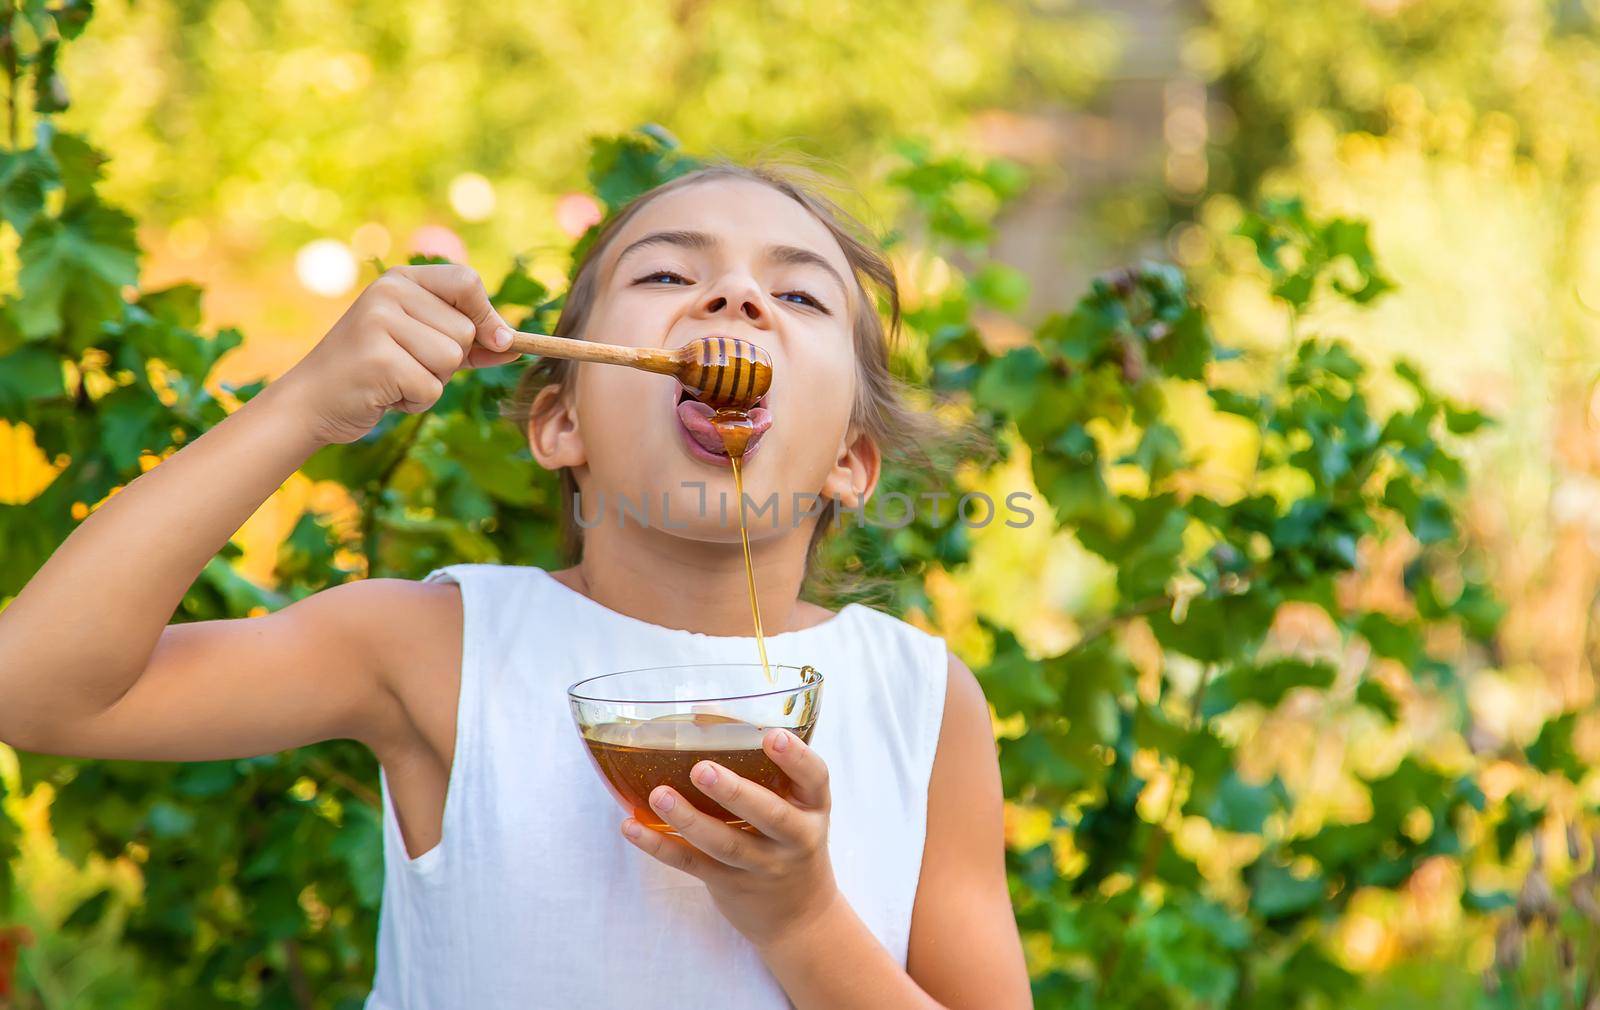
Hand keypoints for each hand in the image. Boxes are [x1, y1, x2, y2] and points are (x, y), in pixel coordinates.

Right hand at [276, 264, 523, 444]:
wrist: (312, 401)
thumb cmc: (374, 372)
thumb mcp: (422, 346)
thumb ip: (469, 342)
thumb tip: (516, 345)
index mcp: (400, 280)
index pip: (468, 281)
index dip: (488, 315)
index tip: (497, 342)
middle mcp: (388, 293)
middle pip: (465, 331)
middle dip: (449, 362)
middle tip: (407, 365)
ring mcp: (379, 323)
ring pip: (451, 360)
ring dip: (431, 382)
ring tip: (395, 379)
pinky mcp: (377, 359)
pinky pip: (431, 388)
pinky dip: (415, 402)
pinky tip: (385, 394)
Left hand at [621, 728, 840, 950]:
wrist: (798, 914)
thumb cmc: (789, 838)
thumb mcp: (796, 805)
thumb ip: (764, 767)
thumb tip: (701, 712)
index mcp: (813, 808)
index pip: (814, 778)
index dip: (796, 757)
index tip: (772, 735)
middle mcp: (794, 838)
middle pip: (770, 815)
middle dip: (735, 792)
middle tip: (701, 769)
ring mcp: (762, 866)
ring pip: (725, 845)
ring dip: (689, 819)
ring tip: (659, 794)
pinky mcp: (729, 885)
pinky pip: (692, 864)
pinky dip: (660, 846)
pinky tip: (633, 827)